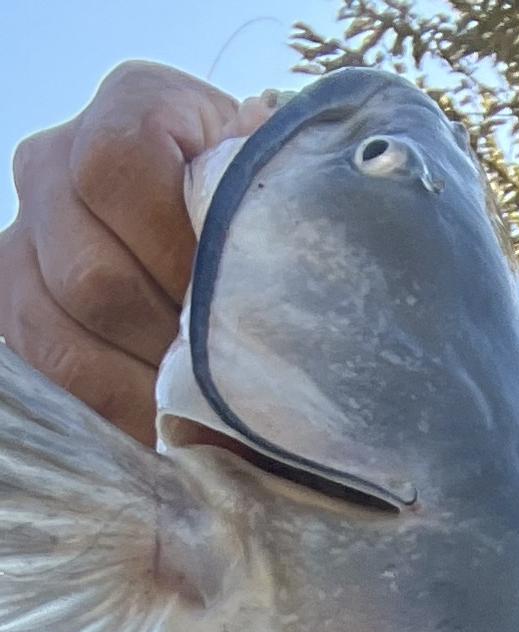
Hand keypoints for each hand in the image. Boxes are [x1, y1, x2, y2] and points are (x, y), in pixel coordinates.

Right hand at [0, 65, 274, 443]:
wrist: (236, 246)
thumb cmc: (270, 222)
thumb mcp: (282, 193)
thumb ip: (274, 194)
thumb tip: (271, 204)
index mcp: (131, 109)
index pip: (116, 168)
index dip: (176, 253)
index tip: (231, 306)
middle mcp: (55, 162)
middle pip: (90, 275)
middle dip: (169, 344)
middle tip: (229, 383)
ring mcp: (25, 239)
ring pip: (57, 335)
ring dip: (140, 389)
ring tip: (203, 411)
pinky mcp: (15, 309)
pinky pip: (48, 375)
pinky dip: (114, 412)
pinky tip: (167, 425)